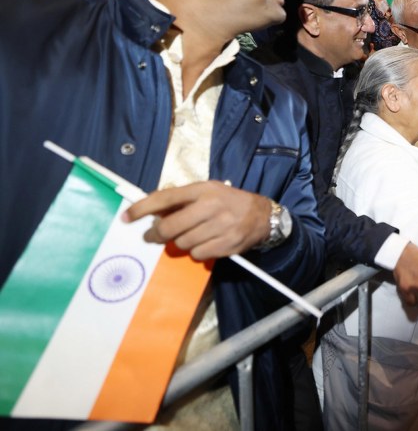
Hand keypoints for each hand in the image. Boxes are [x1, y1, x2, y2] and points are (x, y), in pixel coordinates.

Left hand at [123, 181, 271, 260]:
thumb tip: (152, 212)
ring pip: (183, 243)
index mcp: (203, 190)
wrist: (262, 215)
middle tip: (152, 237)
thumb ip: (182, 200)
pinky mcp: (227, 244)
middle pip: (169, 227)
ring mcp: (220, 227)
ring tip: (190, 236)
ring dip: (180, 242)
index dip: (142, 208)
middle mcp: (211, 207)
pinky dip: (196, 252)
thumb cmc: (229, 201)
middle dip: (156, 235)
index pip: (165, 198)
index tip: (127, 217)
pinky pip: (198, 254)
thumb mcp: (207, 191)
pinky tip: (204, 243)